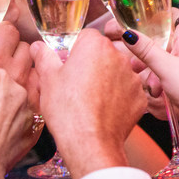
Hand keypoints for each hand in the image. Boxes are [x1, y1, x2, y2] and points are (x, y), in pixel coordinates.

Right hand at [32, 29, 145, 178]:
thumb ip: (44, 57)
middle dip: (92, 64)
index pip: (86, 36)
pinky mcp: (140, 97)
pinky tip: (103, 109)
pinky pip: (127, 91)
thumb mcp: (48, 80)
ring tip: (90, 99)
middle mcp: (118, 57)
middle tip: (77, 84)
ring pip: (117, 72)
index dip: (75, 50)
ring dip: (107, 80)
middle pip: (104, 53)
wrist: (90, 143)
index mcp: (95, 45)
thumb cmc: (67, 110)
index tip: (68, 64)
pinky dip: (118, 97)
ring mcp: (132, 77)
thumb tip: (38, 47)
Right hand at [117, 14, 178, 149]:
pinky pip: (174, 70)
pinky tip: (156, 91)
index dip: (158, 16)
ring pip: (168, 57)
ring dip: (154, 68)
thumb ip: (146, 49)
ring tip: (146, 81)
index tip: (140, 23)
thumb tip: (128, 33)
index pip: (174, 15)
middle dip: (149, 50)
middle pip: (167, 38)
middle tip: (135, 63)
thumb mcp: (165, 67)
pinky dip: (163, 77)